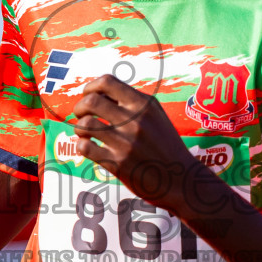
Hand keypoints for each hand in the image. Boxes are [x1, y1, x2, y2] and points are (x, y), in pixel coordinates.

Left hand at [72, 74, 200, 212]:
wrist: (182, 179)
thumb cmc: (165, 146)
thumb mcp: (156, 116)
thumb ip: (132, 102)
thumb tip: (99, 93)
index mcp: (144, 105)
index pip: (107, 81)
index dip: (90, 87)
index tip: (88, 96)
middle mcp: (135, 121)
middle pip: (91, 101)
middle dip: (79, 107)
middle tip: (81, 115)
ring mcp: (126, 143)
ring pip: (85, 125)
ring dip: (79, 128)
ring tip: (85, 133)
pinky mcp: (118, 164)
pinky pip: (85, 147)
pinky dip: (81, 145)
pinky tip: (89, 147)